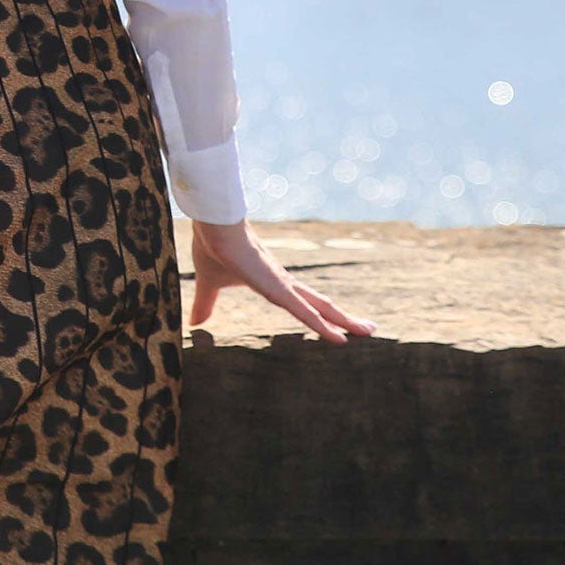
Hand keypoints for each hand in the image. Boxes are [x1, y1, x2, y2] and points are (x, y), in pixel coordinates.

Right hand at [188, 219, 378, 343]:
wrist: (212, 225)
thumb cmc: (213, 247)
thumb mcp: (210, 284)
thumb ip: (207, 304)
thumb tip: (194, 323)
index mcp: (272, 283)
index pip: (303, 301)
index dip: (321, 313)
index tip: (339, 324)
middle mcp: (284, 284)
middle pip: (320, 304)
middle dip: (344, 317)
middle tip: (369, 328)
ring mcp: (283, 285)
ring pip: (320, 308)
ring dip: (344, 321)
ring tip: (369, 331)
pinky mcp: (276, 287)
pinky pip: (303, 312)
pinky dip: (321, 326)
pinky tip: (339, 338)